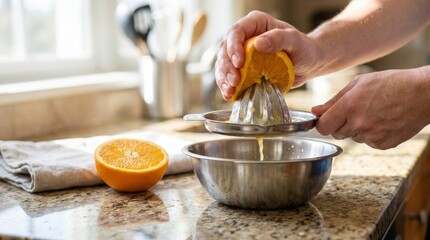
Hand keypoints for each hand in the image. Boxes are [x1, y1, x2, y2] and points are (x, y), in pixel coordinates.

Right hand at [215, 11, 319, 99]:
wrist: (307, 64)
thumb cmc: (303, 49)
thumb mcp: (295, 41)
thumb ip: (279, 39)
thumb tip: (258, 43)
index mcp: (255, 24)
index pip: (236, 32)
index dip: (233, 48)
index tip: (239, 64)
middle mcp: (244, 37)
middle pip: (224, 49)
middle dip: (227, 67)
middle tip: (235, 81)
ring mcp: (241, 54)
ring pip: (223, 64)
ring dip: (223, 78)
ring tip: (230, 90)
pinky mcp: (242, 70)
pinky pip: (228, 77)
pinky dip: (227, 86)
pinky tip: (229, 94)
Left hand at [312, 67, 429, 148]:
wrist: (423, 94)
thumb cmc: (391, 83)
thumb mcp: (359, 83)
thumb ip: (333, 100)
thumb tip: (315, 111)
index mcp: (349, 106)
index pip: (323, 127)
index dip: (322, 123)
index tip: (326, 119)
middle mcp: (359, 124)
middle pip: (336, 133)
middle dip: (340, 124)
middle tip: (356, 111)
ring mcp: (372, 136)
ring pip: (353, 138)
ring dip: (357, 129)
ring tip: (374, 113)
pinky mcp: (383, 144)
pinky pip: (368, 142)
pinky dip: (372, 134)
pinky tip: (383, 120)